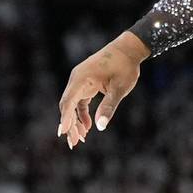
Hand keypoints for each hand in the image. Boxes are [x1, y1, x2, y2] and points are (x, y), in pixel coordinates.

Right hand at [57, 33, 146, 148]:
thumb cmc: (125, 66)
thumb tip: (100, 126)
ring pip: (72, 105)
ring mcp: (80, 81)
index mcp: (81, 78)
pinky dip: (81, 114)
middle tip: (74, 143)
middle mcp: (77, 79)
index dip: (65, 118)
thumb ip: (109, 106)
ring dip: (75, 121)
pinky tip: (88, 127)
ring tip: (81, 139)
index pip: (68, 101)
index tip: (63, 133)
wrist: (129, 48)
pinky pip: (79, 101)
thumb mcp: (119, 88)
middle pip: (67, 105)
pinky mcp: (85, 83)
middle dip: (69, 125)